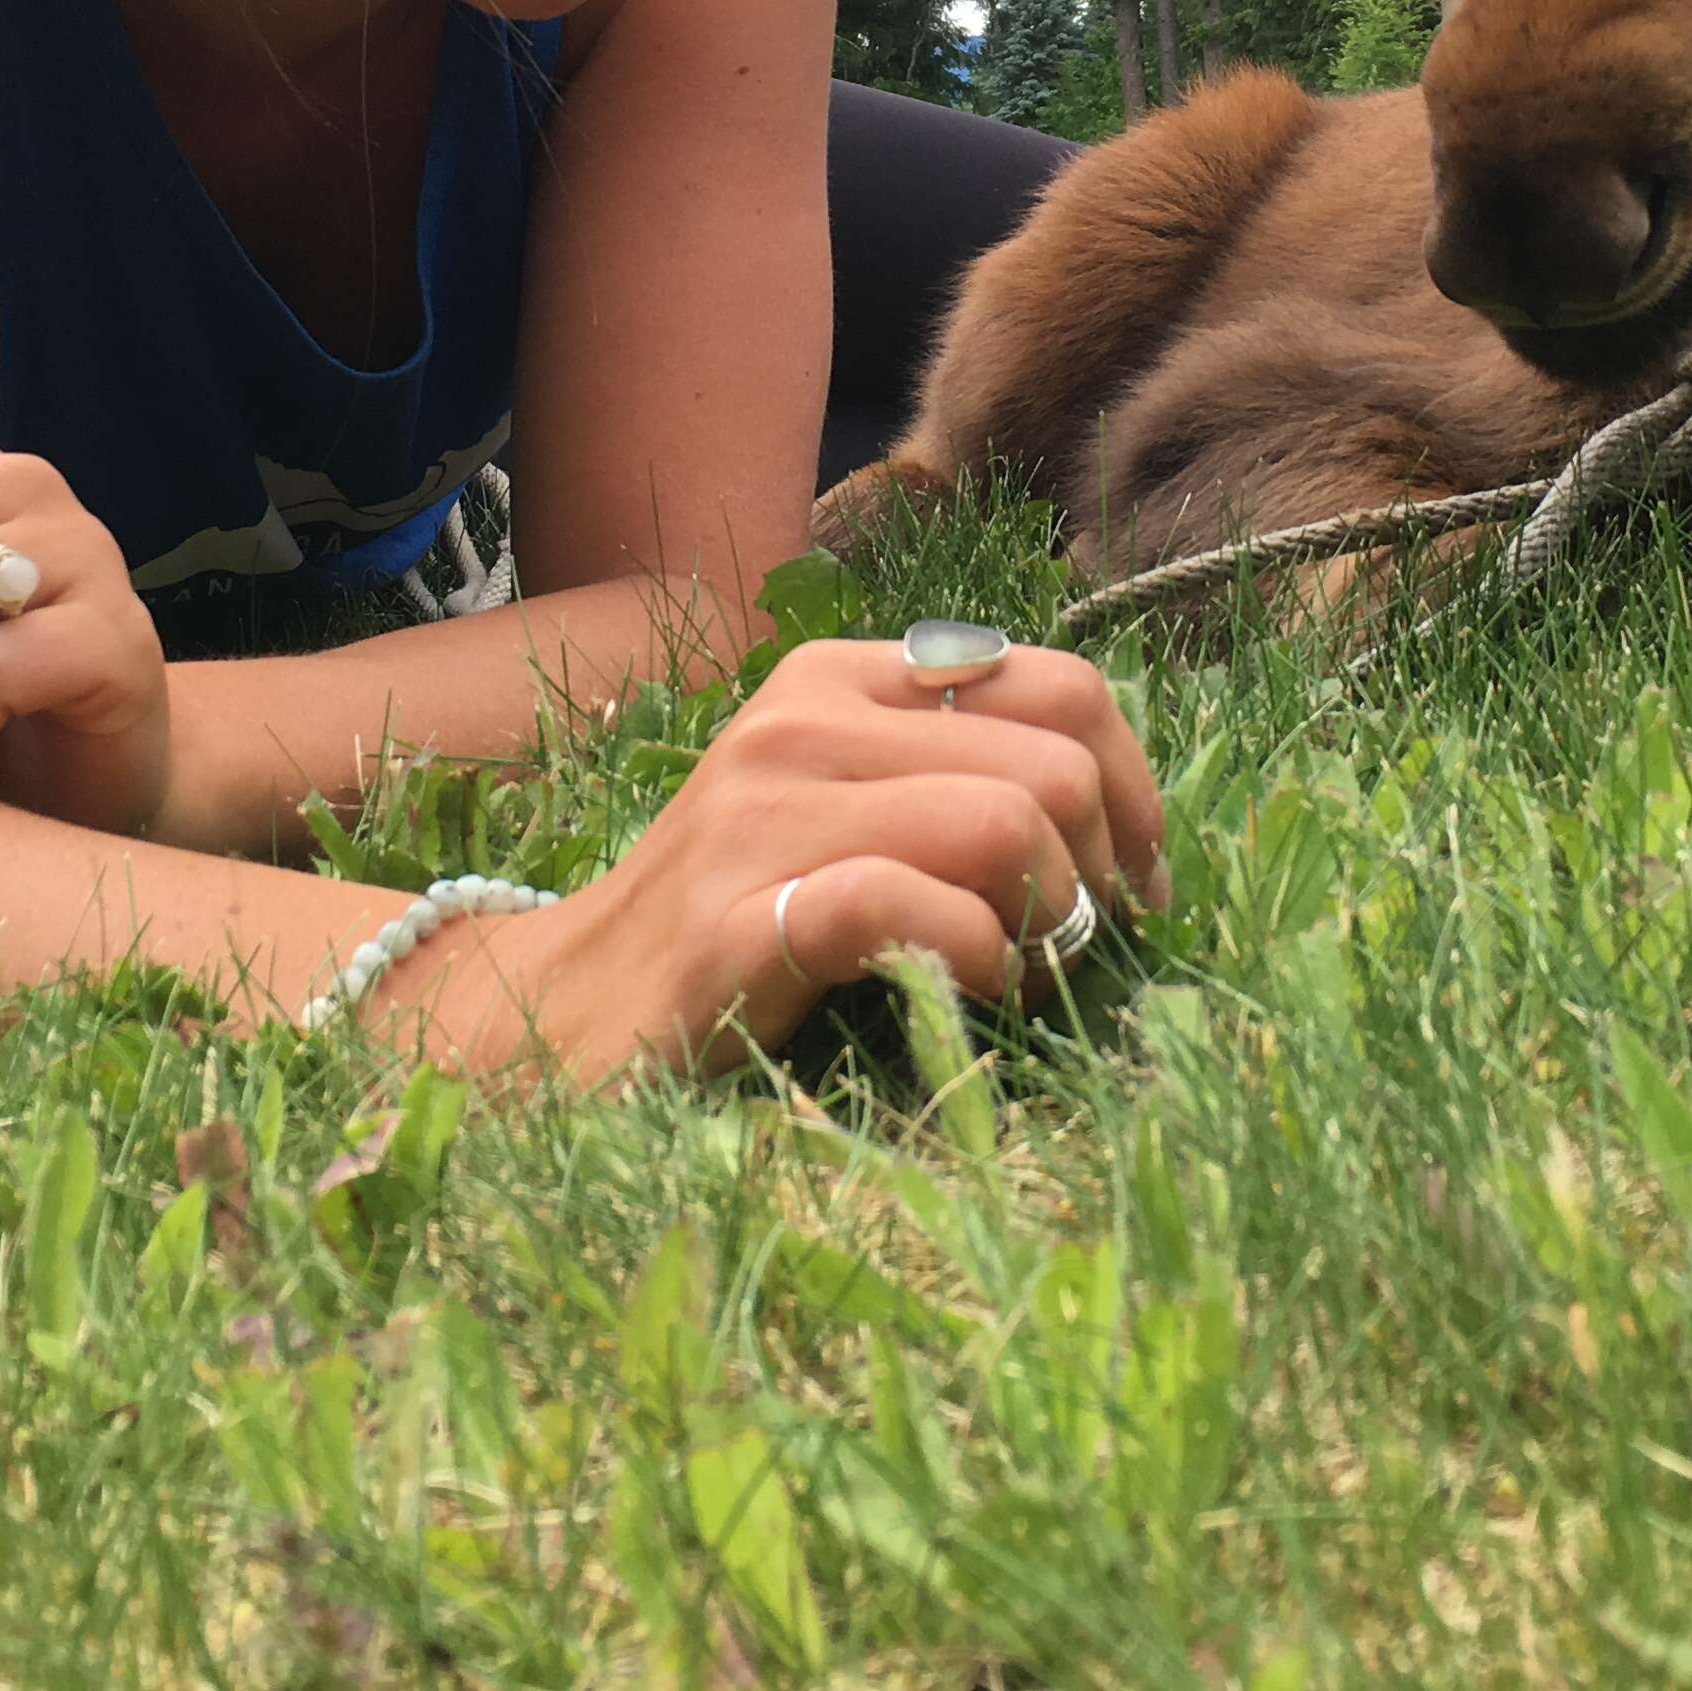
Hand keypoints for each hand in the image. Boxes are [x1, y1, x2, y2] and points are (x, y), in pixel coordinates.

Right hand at [372, 632, 1171, 1077]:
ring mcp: (765, 810)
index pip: (1060, 681)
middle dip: (1105, 867)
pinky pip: (919, 908)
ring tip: (1018, 977)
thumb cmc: (728, 923)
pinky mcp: (740, 914)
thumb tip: (1118, 815)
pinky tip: (963, 996)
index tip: (1137, 884)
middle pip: (1058, 755)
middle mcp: (802, 717)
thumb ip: (946, 775)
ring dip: (1050, 920)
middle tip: (1074, 947)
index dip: (1135, 788)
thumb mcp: (836, 809)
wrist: (554, 1014)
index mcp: (837, 676)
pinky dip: (979, 962)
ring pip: (1007, 821)